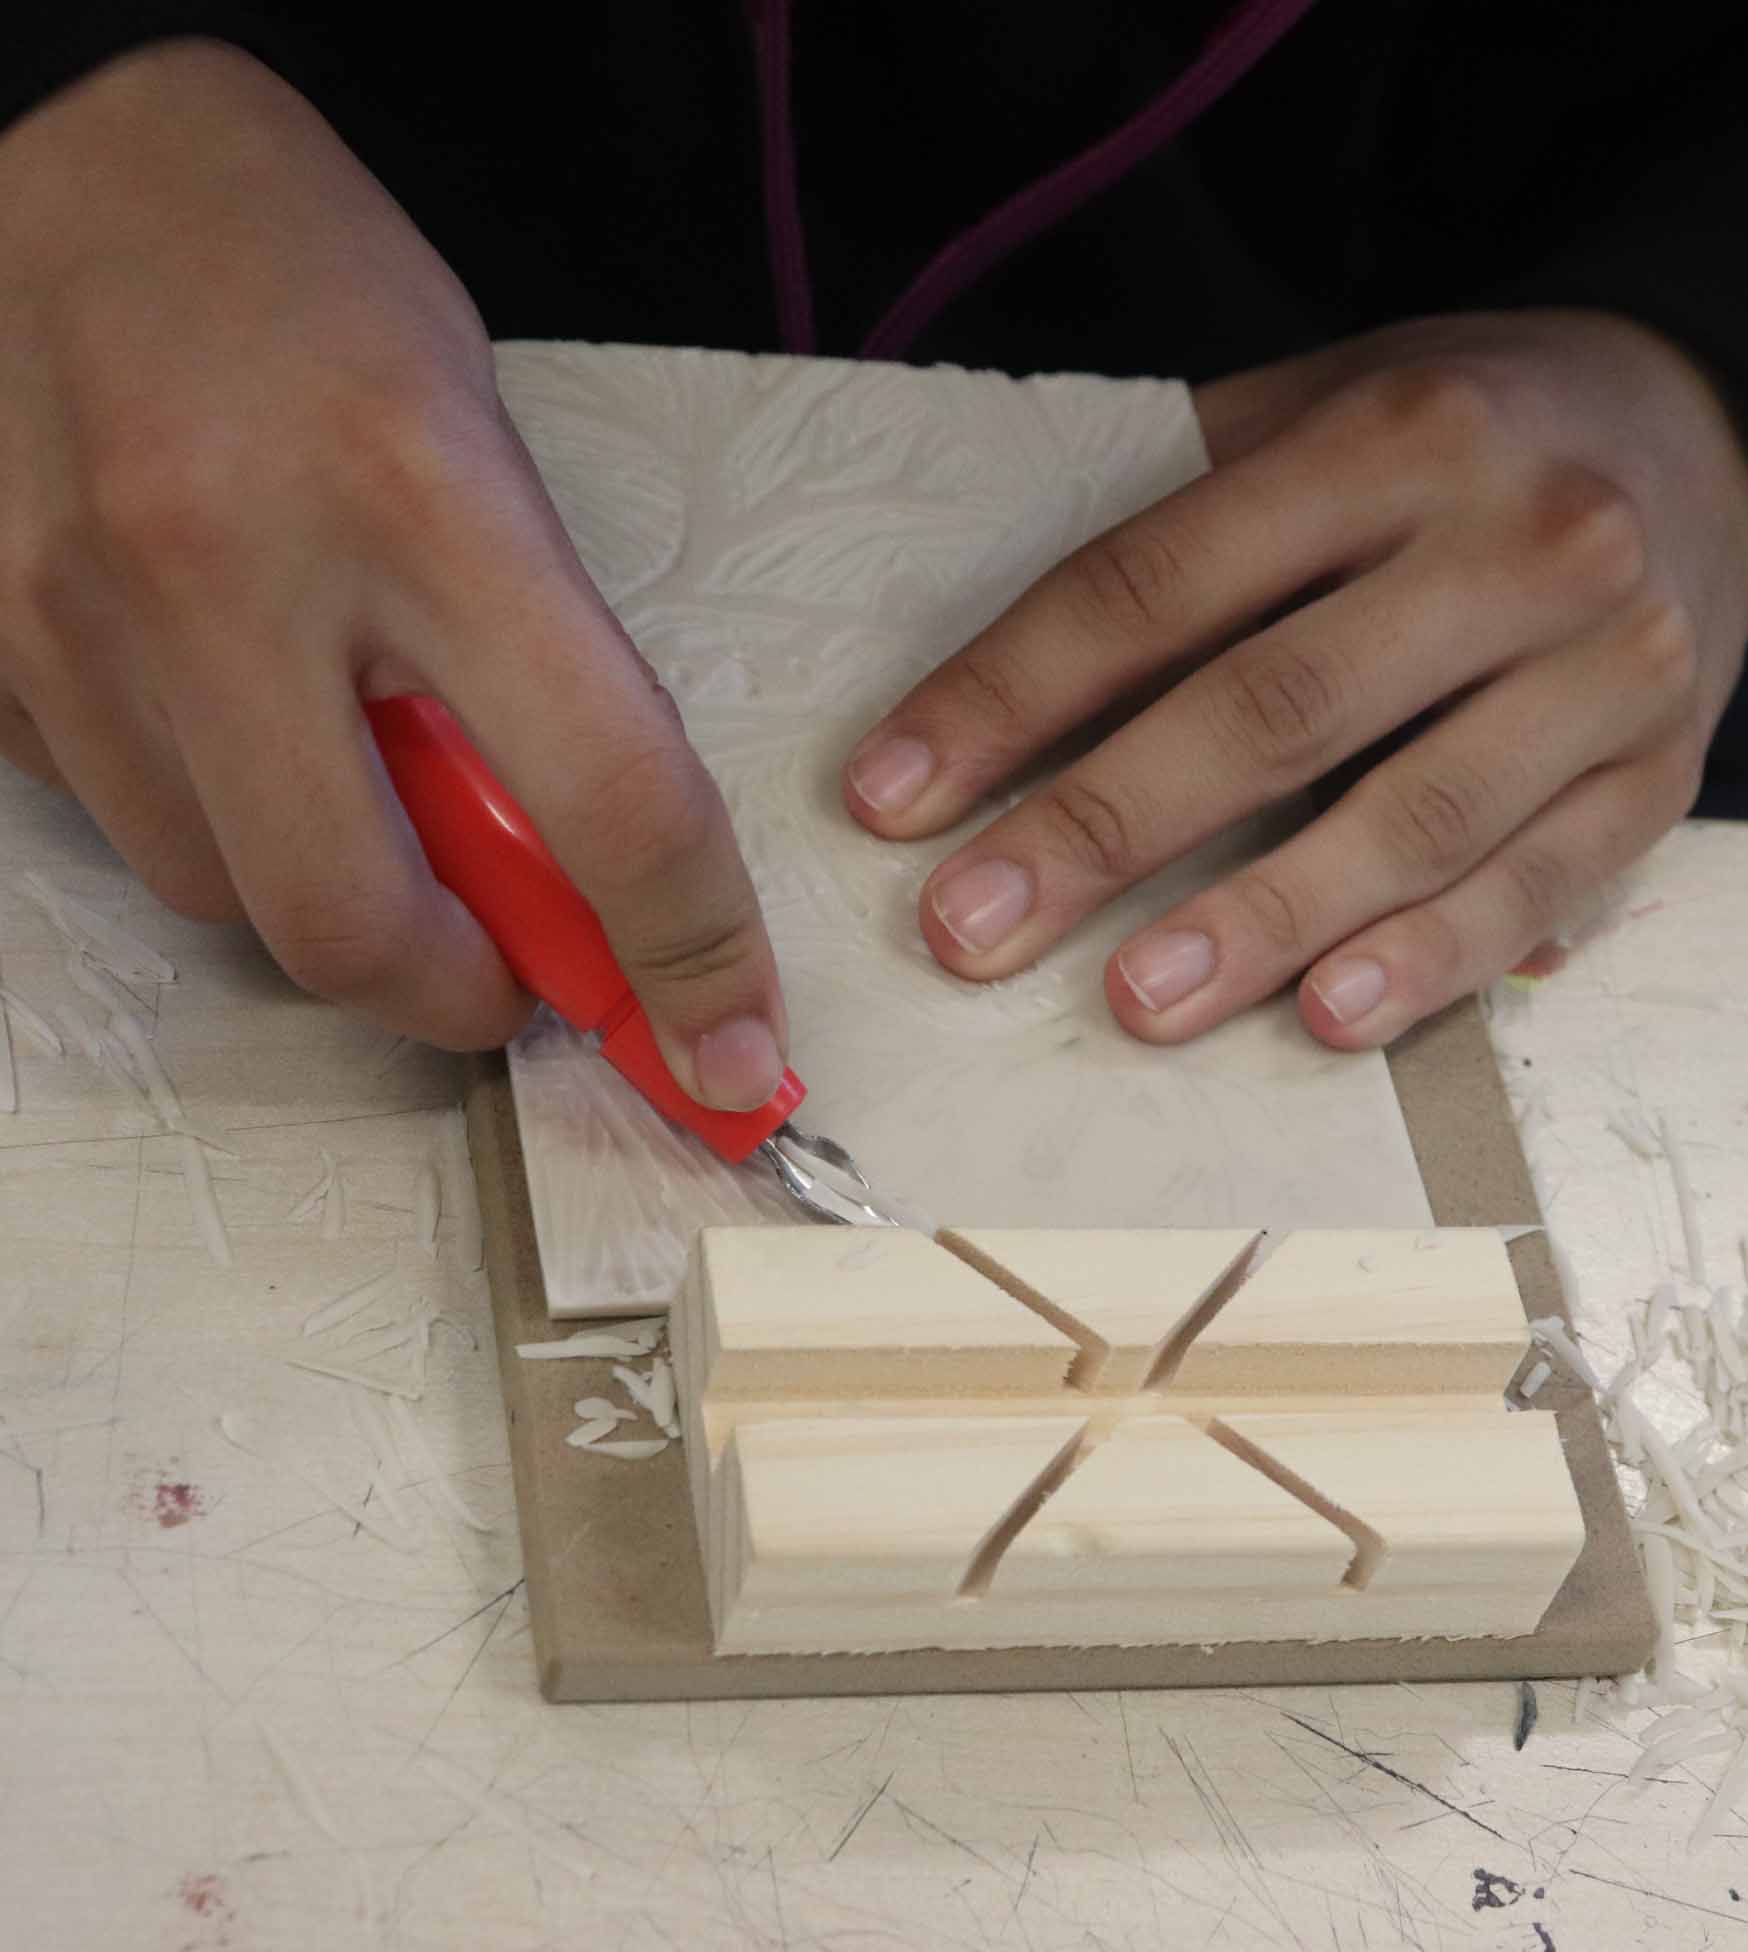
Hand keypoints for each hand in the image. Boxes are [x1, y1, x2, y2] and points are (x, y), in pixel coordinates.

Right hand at [0, 42, 785, 1105]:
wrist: (82, 161)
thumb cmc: (324, 304)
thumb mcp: (484, 455)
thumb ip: (534, 669)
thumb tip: (575, 884)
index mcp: (420, 498)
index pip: (608, 796)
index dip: (690, 955)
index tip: (730, 1046)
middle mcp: (225, 566)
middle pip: (358, 927)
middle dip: (460, 995)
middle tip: (505, 970)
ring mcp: (70, 615)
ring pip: (226, 902)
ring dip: (328, 902)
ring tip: (351, 787)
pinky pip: (122, 828)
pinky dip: (213, 828)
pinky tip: (232, 724)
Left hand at [842, 310, 1747, 1047]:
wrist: (1709, 438)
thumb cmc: (1466, 436)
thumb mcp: (1329, 408)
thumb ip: (1187, 513)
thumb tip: (1001, 675)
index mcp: (1394, 435)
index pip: (1161, 580)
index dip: (1012, 695)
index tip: (895, 794)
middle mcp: (1518, 542)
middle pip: (1276, 708)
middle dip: (1104, 830)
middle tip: (971, 931)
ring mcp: (1608, 668)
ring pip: (1411, 817)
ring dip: (1257, 923)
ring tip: (1131, 1002)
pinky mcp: (1663, 776)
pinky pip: (1533, 888)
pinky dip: (1427, 962)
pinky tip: (1323, 1019)